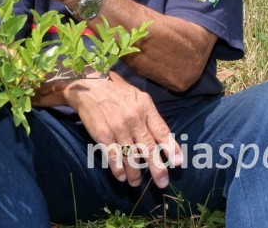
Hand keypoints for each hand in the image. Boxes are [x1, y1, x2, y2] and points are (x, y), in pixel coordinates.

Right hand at [63, 72, 181, 188]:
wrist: (90, 85)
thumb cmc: (117, 91)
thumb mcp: (138, 97)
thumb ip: (150, 116)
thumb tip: (162, 137)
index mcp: (145, 107)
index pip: (162, 131)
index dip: (171, 149)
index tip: (177, 163)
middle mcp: (134, 118)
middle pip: (149, 148)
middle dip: (157, 168)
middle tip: (162, 182)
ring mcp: (118, 127)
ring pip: (131, 156)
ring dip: (135, 173)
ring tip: (136, 183)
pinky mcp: (103, 134)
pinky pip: (113, 155)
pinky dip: (118, 169)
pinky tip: (121, 176)